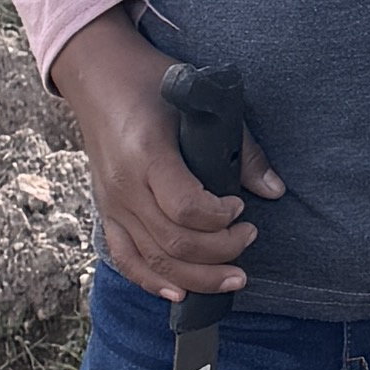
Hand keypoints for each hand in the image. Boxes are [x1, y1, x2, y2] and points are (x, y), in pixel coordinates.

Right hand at [52, 12, 284, 299]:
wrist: (96, 75)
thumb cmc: (151, 82)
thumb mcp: (200, 102)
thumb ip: (240, 147)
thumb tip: (273, 190)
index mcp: (147, 155)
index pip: (185, 208)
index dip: (221, 219)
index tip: (242, 208)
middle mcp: (124, 185)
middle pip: (173, 242)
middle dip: (220, 252)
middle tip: (250, 239)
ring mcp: (111, 202)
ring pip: (152, 259)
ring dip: (197, 278)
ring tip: (234, 277)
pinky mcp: (106, 211)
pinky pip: (126, 259)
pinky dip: (153, 281)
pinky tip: (181, 294)